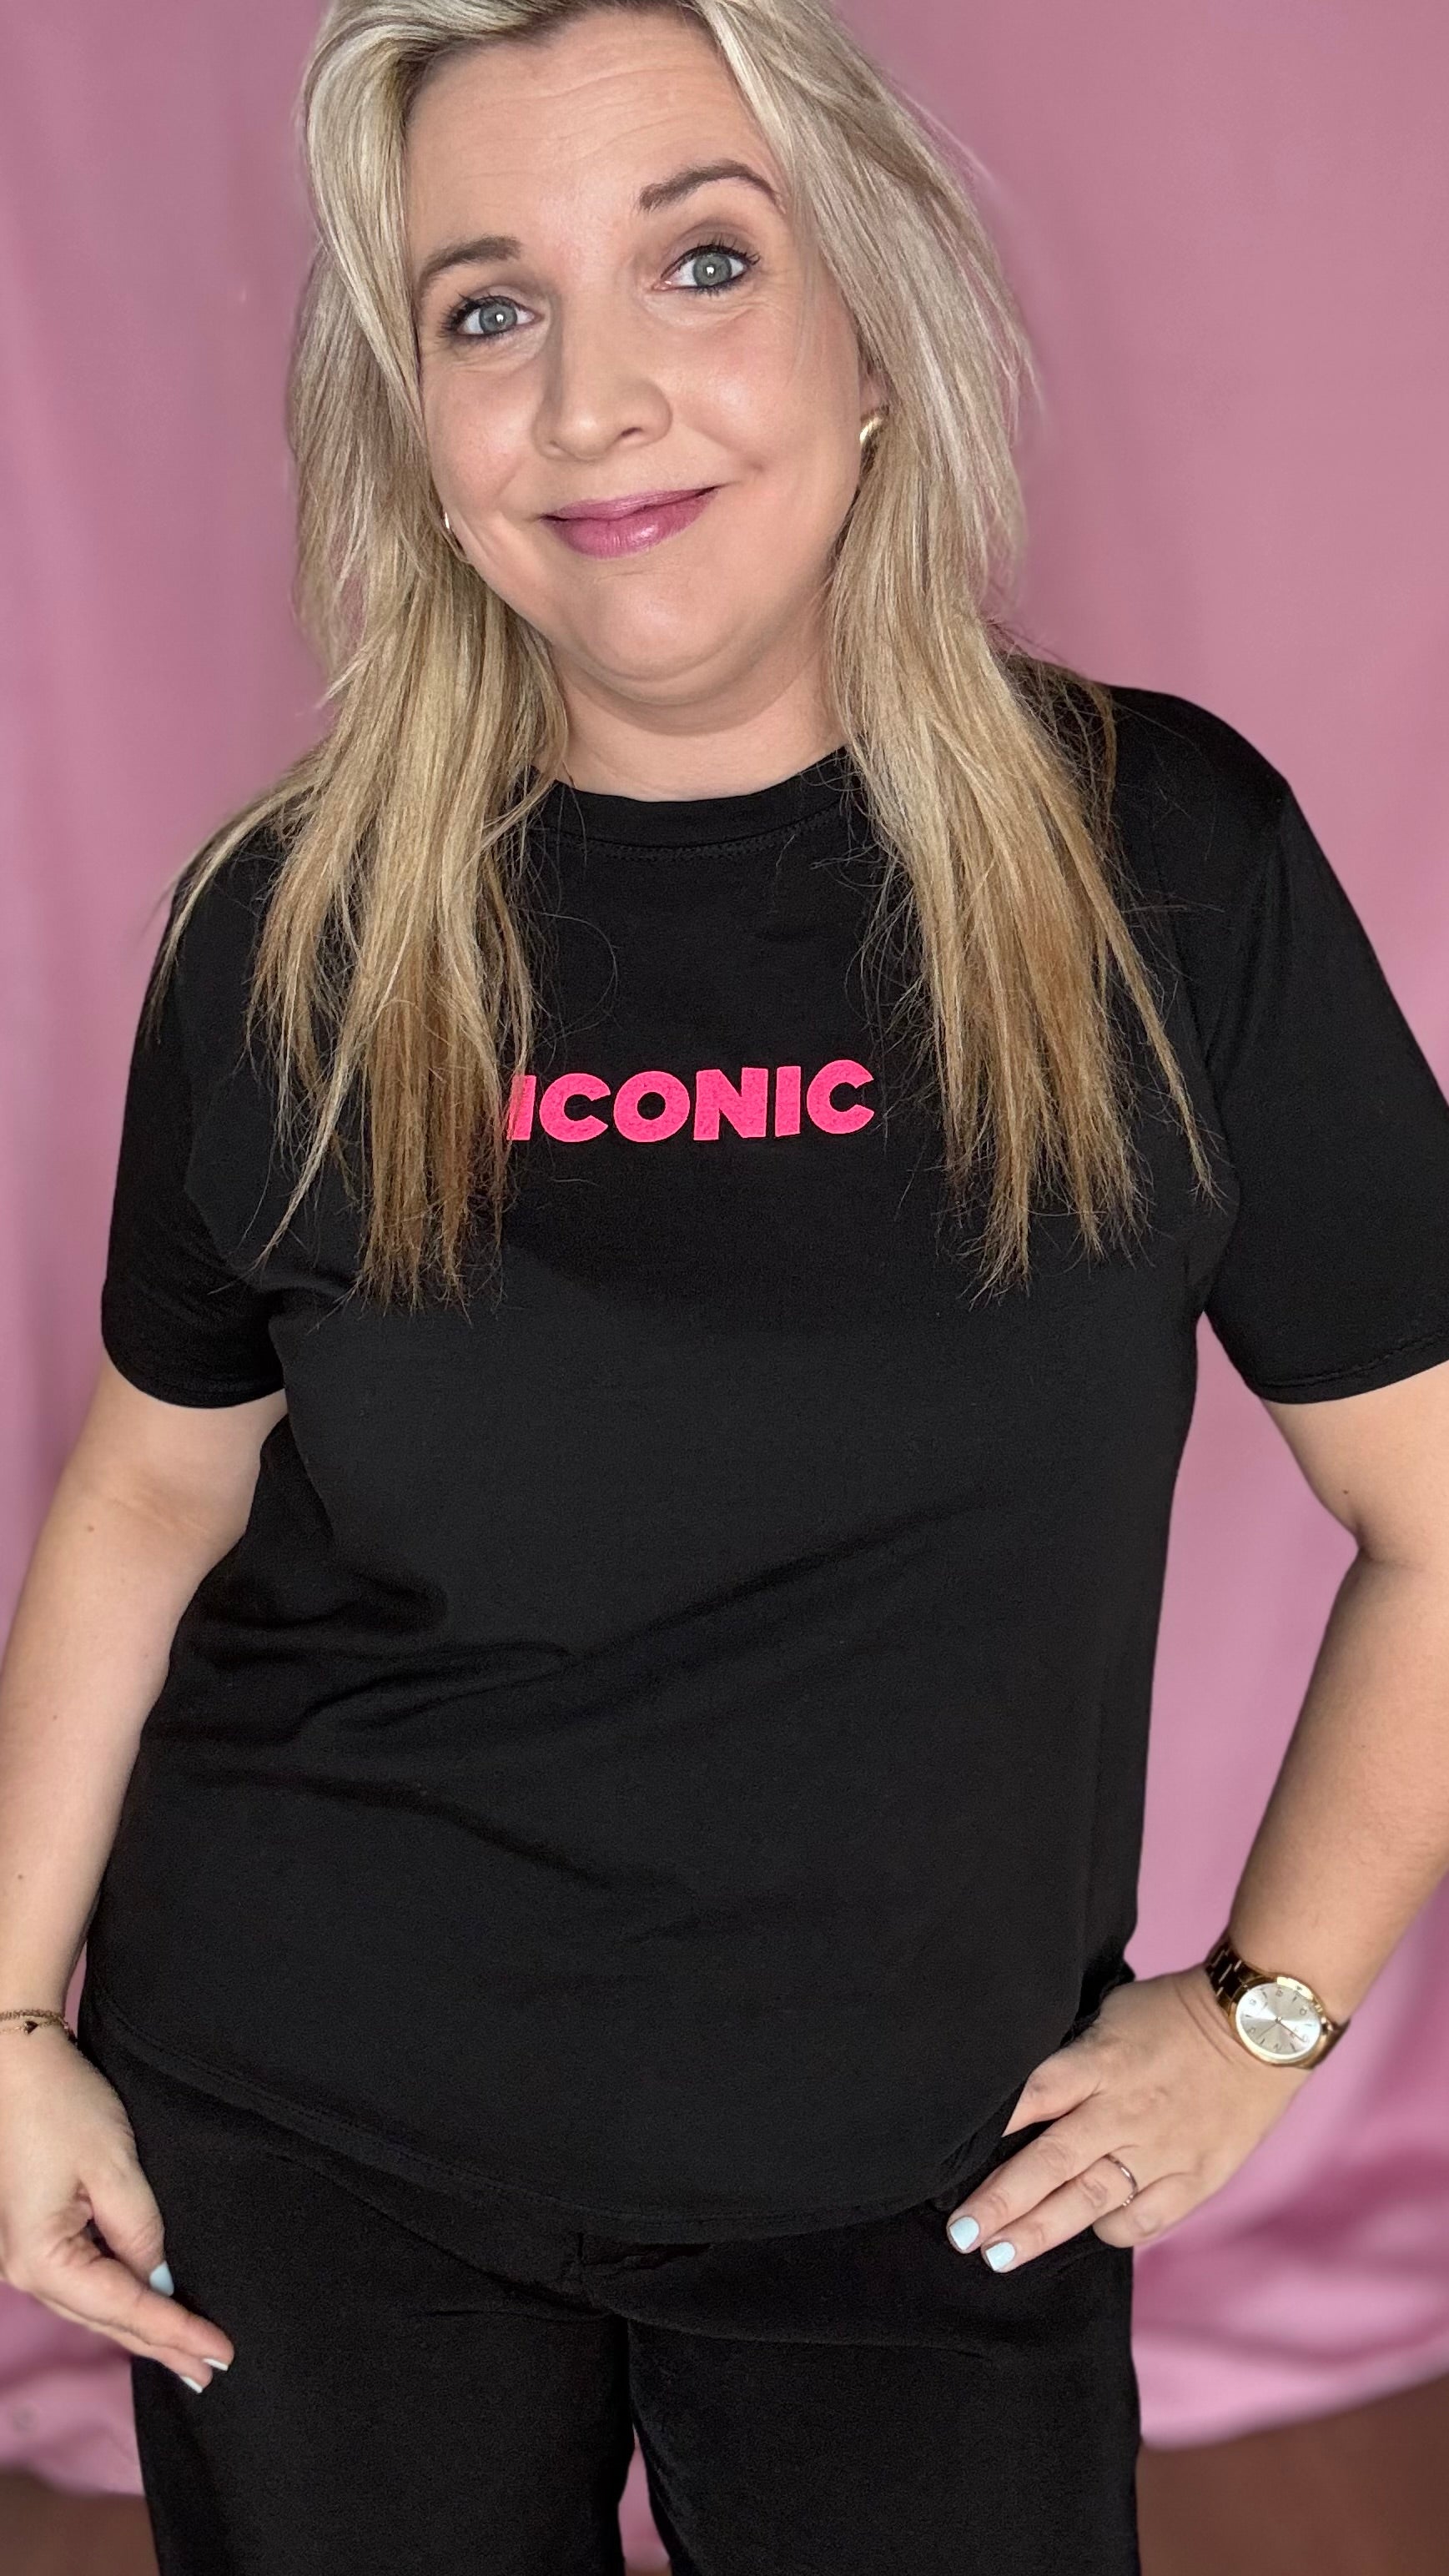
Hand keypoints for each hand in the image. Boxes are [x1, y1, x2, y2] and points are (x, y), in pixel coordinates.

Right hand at [0, 2028, 232, 2388]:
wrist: (14, 2062)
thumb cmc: (61, 2106)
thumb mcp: (114, 2165)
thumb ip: (141, 2231)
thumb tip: (157, 2280)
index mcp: (42, 2259)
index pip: (125, 2308)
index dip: (176, 2332)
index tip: (221, 2354)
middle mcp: (24, 2271)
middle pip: (104, 2318)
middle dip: (159, 2345)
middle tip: (210, 2371)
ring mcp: (21, 2257)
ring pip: (91, 2305)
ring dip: (138, 2328)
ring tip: (184, 2353)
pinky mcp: (29, 2237)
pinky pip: (79, 2282)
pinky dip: (115, 2299)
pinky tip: (142, 2310)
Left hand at [944, 1966, 1317, 2268]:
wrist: (1263, 2027)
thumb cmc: (1176, 2012)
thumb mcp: (1113, 2015)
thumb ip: (1074, 2058)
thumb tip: (1027, 2093)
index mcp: (1103, 2062)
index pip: (1036, 2095)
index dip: (993, 2127)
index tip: (950, 2161)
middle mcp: (1126, 2111)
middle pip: (1052, 2161)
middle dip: (1002, 2202)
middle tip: (961, 2235)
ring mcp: (1162, 2150)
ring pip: (1091, 2200)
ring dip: (1041, 2231)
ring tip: (999, 2257)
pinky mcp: (1196, 2177)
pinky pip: (1144, 2217)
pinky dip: (1112, 2228)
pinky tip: (1090, 2230)